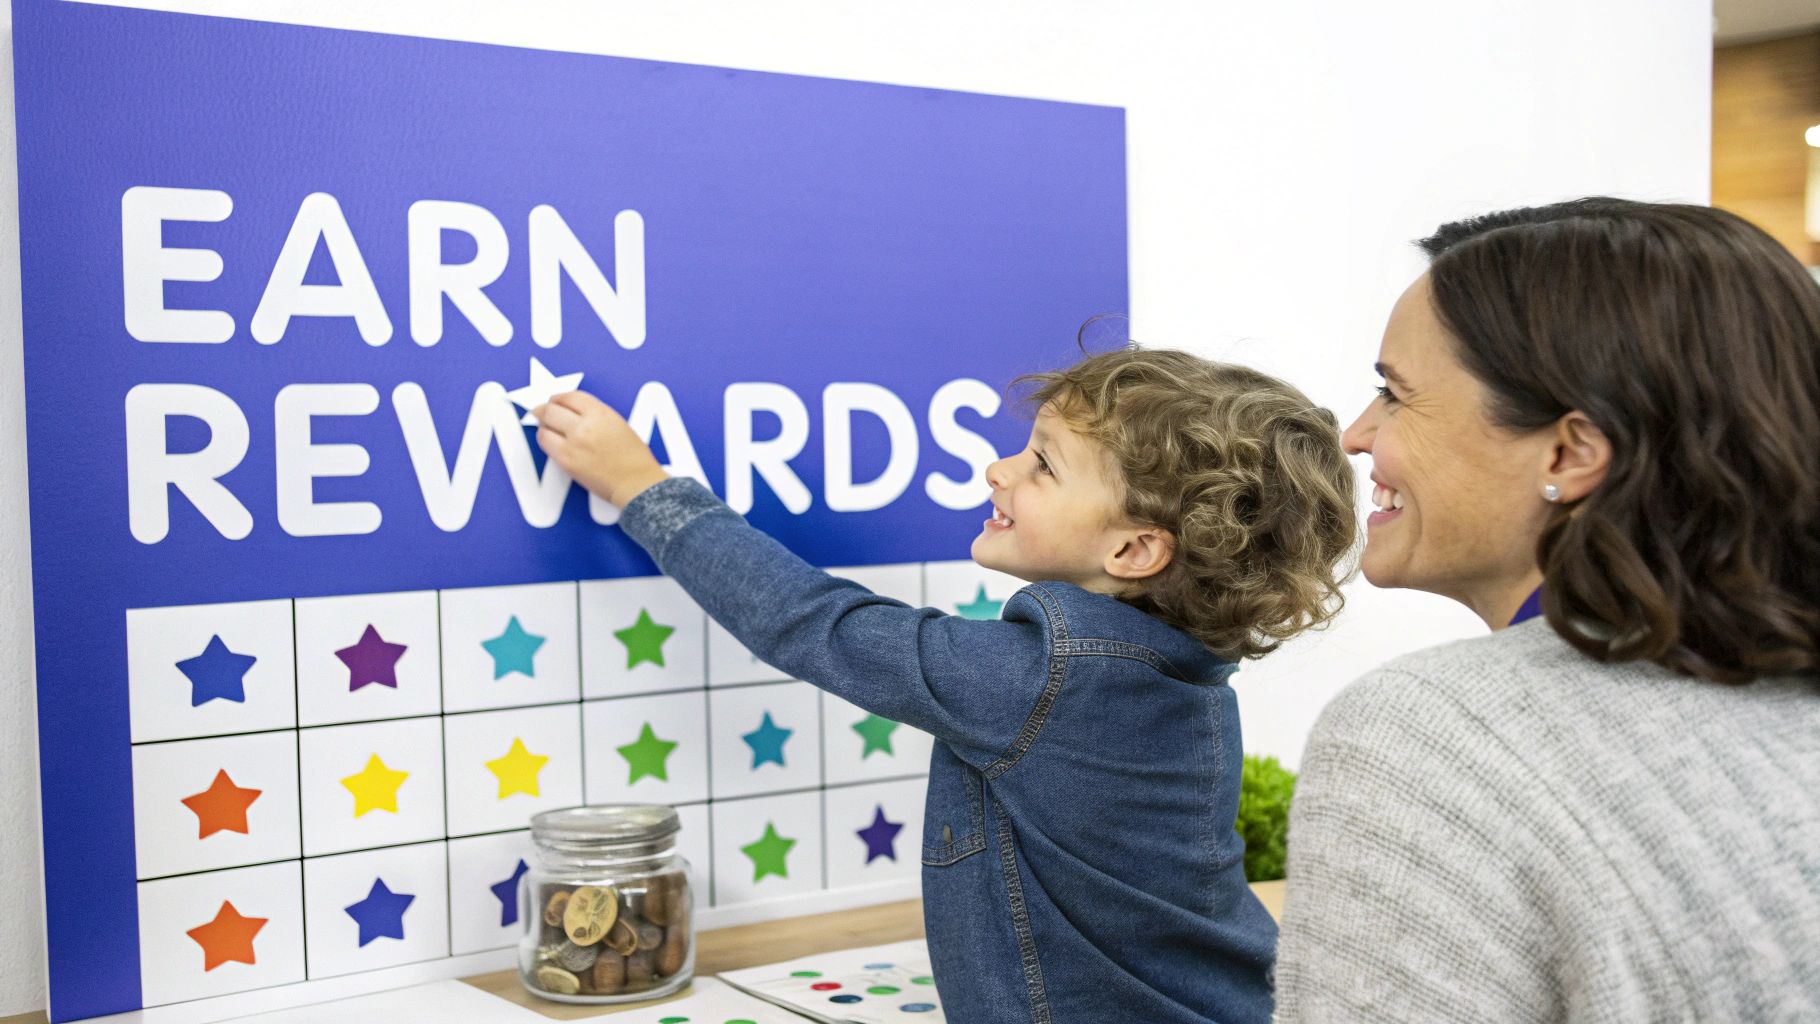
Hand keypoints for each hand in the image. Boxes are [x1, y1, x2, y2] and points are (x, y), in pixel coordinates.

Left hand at [533, 391, 670, 507]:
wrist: (636, 482)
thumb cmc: (634, 458)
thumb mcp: (619, 424)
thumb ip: (596, 414)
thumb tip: (574, 412)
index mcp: (601, 413)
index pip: (570, 396)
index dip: (558, 397)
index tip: (555, 400)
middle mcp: (585, 425)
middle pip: (552, 409)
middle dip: (544, 409)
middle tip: (541, 411)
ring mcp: (574, 443)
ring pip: (544, 426)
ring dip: (543, 425)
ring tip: (546, 427)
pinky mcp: (566, 461)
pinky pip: (546, 444)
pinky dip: (545, 440)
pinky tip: (550, 441)